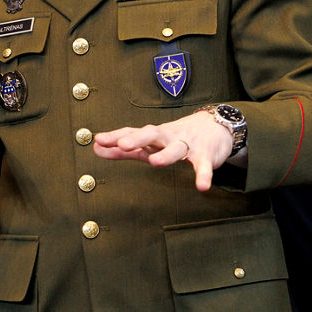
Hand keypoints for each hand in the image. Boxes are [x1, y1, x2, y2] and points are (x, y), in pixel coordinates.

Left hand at [92, 110, 232, 191]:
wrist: (215, 125)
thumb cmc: (175, 136)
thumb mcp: (148, 143)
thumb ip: (123, 149)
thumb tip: (96, 147)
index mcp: (153, 136)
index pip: (132, 133)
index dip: (115, 137)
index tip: (98, 140)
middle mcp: (167, 137)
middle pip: (151, 134)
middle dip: (137, 139)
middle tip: (123, 144)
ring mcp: (187, 144)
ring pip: (176, 148)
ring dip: (166, 154)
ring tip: (155, 162)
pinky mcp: (205, 155)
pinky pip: (203, 166)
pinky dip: (203, 175)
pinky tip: (202, 186)